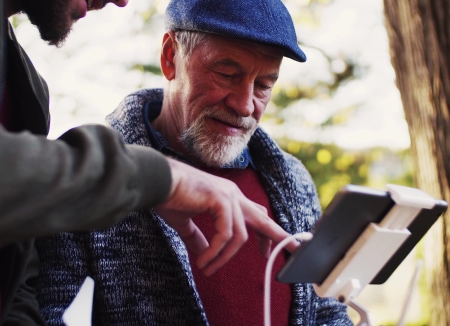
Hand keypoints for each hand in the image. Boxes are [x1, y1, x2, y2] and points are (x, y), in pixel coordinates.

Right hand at [155, 158, 298, 275]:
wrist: (155, 181)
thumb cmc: (168, 197)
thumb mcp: (185, 222)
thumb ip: (197, 237)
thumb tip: (202, 252)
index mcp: (227, 196)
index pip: (255, 214)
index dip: (264, 233)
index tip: (265, 251)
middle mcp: (232, 194)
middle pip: (262, 219)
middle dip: (277, 237)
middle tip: (294, 249)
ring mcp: (228, 196)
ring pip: (240, 236)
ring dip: (224, 257)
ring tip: (208, 268)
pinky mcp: (220, 200)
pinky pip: (226, 234)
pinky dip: (216, 251)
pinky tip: (204, 260)